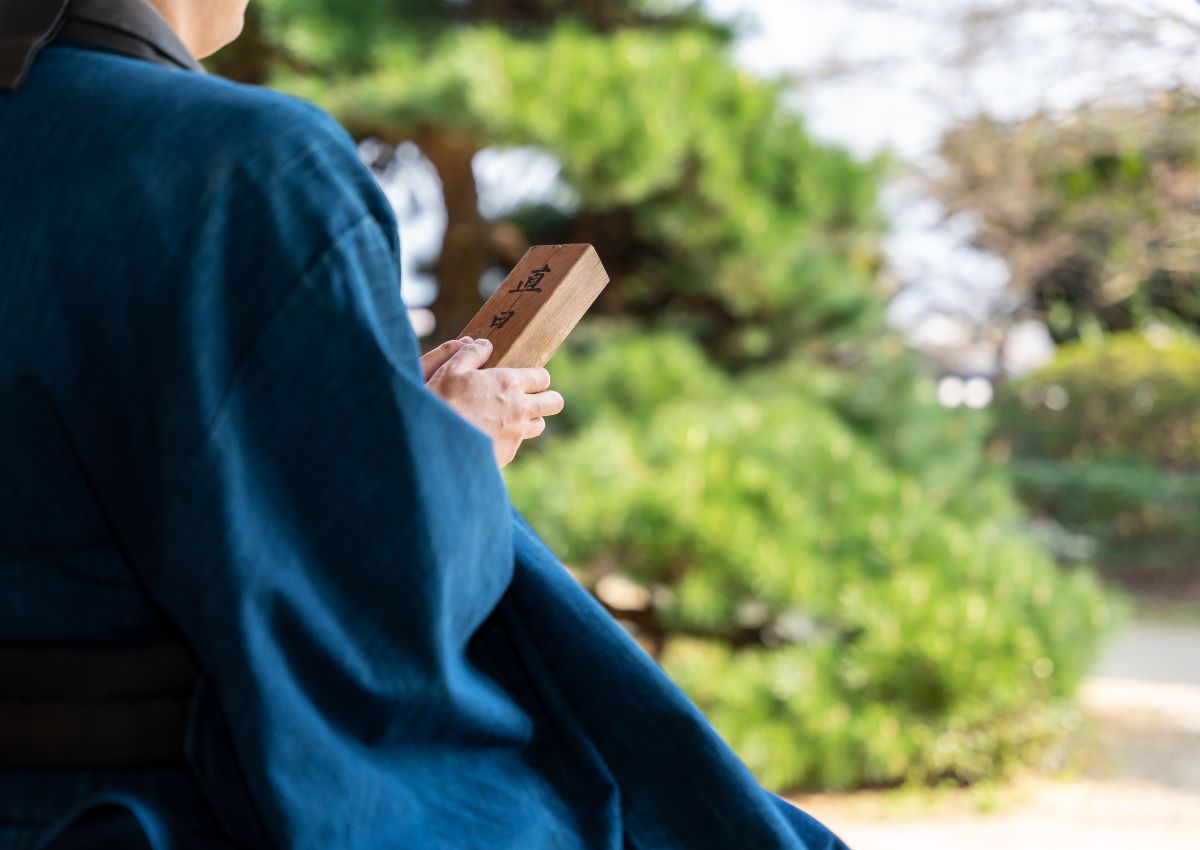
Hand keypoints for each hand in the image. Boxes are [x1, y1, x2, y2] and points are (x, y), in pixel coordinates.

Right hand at [422, 337, 563, 466]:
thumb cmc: (440, 402)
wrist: (434, 444)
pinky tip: (489, 435)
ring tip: (508, 417)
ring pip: (539, 425)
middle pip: (554, 403)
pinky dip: (508, 439)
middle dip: (546, 399)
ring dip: (529, 420)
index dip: (536, 378)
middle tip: (529, 398)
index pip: (543, 378)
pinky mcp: (507, 454)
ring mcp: (515, 434)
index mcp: (509, 384)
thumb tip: (486, 344)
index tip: (526, 380)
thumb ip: (471, 354)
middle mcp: (519, 409)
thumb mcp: (451, 370)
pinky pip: (517, 444)